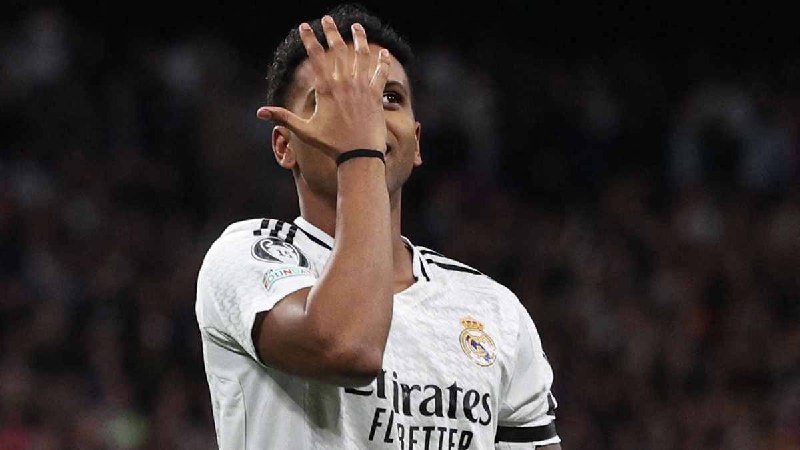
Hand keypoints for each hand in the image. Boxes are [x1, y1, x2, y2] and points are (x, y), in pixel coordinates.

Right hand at [257, 16, 390, 157]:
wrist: (360, 155)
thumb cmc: (331, 145)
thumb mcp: (305, 131)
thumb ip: (283, 117)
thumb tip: (260, 112)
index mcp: (326, 90)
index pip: (315, 57)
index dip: (309, 39)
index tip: (304, 26)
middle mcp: (344, 85)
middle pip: (338, 50)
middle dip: (331, 31)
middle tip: (327, 18)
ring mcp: (362, 88)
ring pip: (361, 56)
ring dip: (359, 38)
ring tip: (356, 26)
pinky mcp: (376, 96)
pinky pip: (380, 73)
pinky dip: (382, 61)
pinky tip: (383, 52)